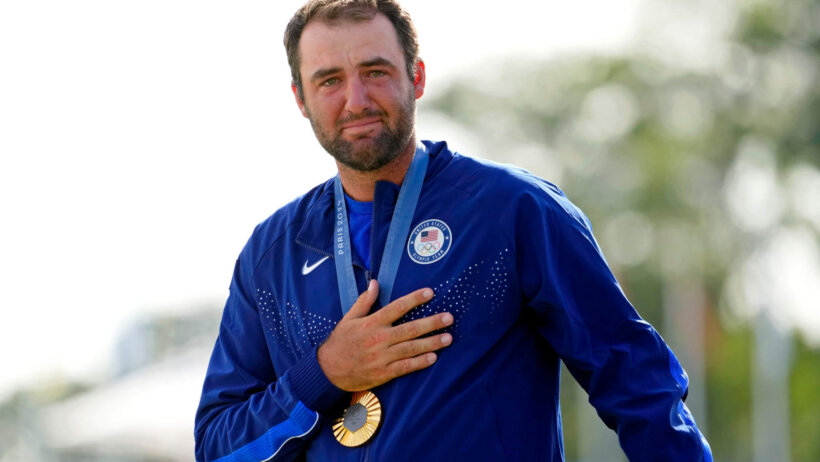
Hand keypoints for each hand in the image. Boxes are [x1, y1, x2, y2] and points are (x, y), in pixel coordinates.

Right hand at [317, 280, 453, 390]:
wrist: (328, 370)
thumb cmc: (340, 342)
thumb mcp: (349, 318)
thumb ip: (364, 301)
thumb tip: (374, 283)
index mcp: (371, 323)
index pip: (397, 308)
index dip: (414, 299)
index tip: (430, 293)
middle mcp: (379, 339)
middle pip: (410, 329)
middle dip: (431, 323)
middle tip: (449, 318)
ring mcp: (382, 357)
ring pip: (411, 348)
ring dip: (431, 343)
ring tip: (448, 338)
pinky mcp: (383, 373)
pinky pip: (405, 367)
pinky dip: (419, 363)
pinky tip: (433, 358)